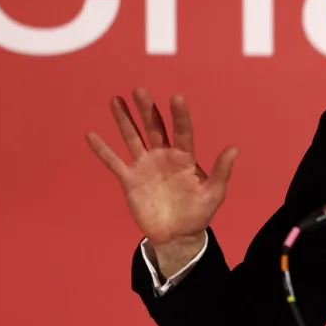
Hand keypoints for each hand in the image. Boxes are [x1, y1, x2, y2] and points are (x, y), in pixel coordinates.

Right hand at [86, 88, 238, 251]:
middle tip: (140, 89)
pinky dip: (103, 149)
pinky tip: (92, 134)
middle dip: (147, 110)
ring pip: (132, 138)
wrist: (177, 235)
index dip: (180, 116)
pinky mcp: (129, 180)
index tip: (176, 97)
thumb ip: (221, 171)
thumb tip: (234, 148)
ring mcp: (145, 166)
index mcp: (185, 157)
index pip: (183, 131)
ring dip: (124, 120)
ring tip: (117, 99)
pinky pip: (113, 162)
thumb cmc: (198, 212)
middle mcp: (163, 156)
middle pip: (154, 128)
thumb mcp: (213, 194)